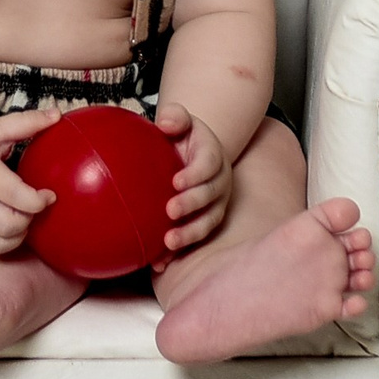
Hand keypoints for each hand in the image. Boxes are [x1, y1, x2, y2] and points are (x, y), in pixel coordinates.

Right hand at [0, 108, 61, 254]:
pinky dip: (6, 243)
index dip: (38, 200)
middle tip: (37, 205)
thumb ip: (26, 122)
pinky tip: (14, 227)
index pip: (14, 195)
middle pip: (8, 223)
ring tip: (26, 217)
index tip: (49, 194)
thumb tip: (57, 115)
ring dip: (19, 234)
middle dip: (30, 219)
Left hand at [152, 102, 232, 256]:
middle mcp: (219, 184)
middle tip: (170, 210)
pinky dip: (177, 252)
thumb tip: (165, 122)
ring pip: (207, 223)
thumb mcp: (181, 120)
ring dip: (189, 234)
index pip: (209, 165)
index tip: (176, 181)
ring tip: (169, 242)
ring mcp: (214, 207)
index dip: (195, 174)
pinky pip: (193, 240)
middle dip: (192, 205)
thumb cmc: (181, 137)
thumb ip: (175, 117)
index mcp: (213, 157)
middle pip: (210, 197)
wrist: (191, 155)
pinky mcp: (204, 224)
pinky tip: (159, 262)